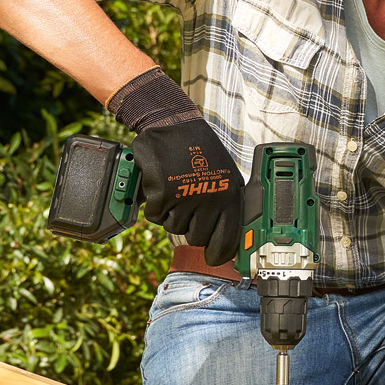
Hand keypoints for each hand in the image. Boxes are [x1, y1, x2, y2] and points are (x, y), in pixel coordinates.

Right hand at [107, 69, 243, 264]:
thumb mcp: (226, 175)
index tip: (213, 259)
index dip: (218, 254)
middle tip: (186, 205)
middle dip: (188, 226)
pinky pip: (154, 217)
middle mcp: (211, 198)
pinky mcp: (162, 192)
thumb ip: (227, 205)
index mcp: (230, 196)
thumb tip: (231, 242)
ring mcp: (186, 196)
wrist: (174, 124)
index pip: (227, 240)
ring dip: (170, 213)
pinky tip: (160, 186)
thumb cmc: (201, 152)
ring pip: (173, 228)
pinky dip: (153, 205)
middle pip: (196, 238)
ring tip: (175, 189)